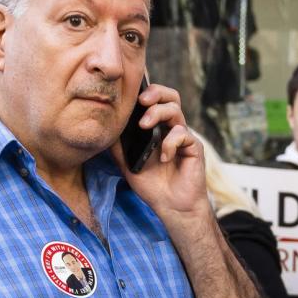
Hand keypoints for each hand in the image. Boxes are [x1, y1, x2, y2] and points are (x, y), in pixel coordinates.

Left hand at [111, 82, 210, 227]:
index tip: (129, 94)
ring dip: (158, 113)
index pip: (154, 100)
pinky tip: (164, 158)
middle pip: (170, 96)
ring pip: (175, 110)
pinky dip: (170, 143)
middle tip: (141, 101)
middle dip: (155, 92)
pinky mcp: (194, 147)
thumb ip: (118, 144)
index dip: (145, 91)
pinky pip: (182, 134)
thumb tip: (103, 126)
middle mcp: (171, 128)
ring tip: (144, 127)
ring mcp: (184, 137)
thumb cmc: (152, 185)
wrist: (172, 206)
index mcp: (157, 128)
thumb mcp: (126, 163)